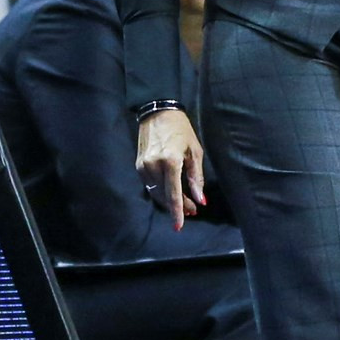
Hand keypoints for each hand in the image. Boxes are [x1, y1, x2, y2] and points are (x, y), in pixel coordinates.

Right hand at [137, 108, 204, 229]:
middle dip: (178, 206)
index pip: (174, 194)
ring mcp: (143, 166)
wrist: (158, 112)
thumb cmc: (181, 130)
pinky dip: (161, 191)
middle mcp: (154, 166)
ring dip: (170, 200)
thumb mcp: (195, 151)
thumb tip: (200, 200)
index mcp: (170, 161)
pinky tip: (171, 192)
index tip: (180, 226)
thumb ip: (196, 177)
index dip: (178, 211)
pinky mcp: (138, 165)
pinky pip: (150, 185)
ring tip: (186, 204)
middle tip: (192, 211)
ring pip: (156, 193)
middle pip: (165, 196)